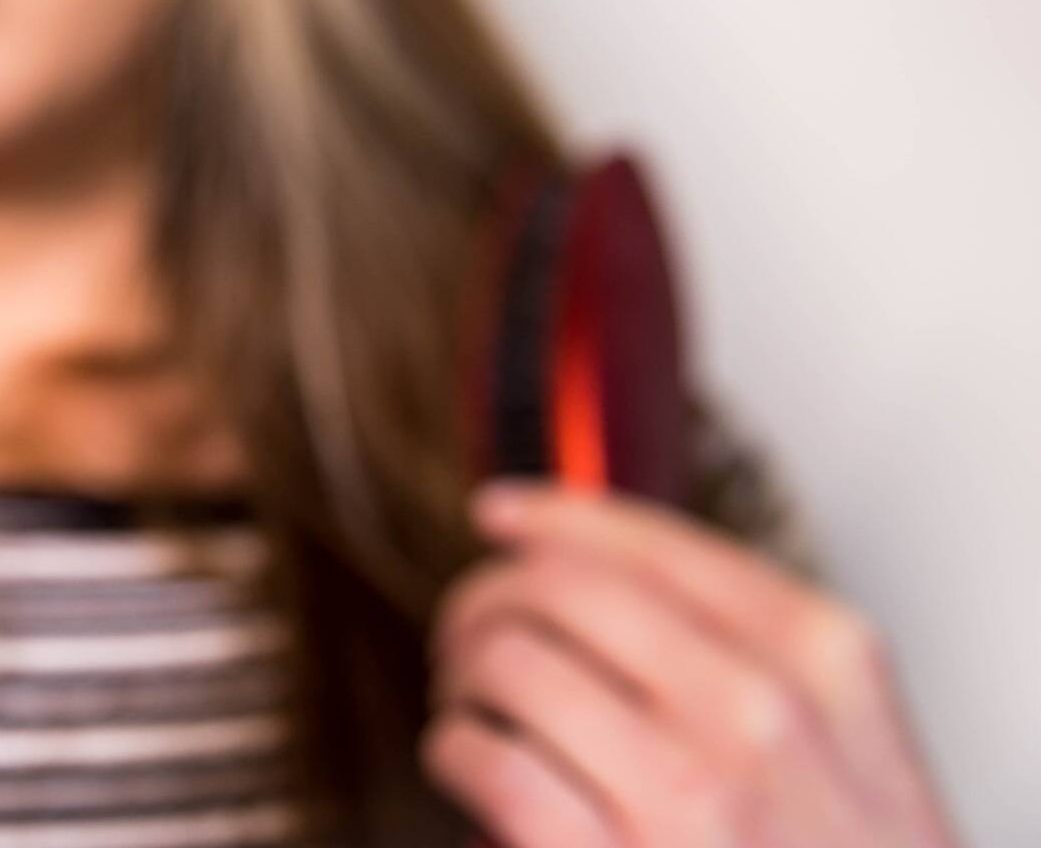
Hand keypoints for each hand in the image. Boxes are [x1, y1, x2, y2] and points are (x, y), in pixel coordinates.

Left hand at [424, 480, 961, 847]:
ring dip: (462, 675)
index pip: (654, 544)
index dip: (556, 516)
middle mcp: (760, 709)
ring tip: (468, 702)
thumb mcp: (850, 741)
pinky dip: (453, 749)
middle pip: (562, 589)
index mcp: (822, 658)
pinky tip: (465, 759)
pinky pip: (488, 760)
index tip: (503, 512)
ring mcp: (691, 791)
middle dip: (491, 597)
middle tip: (468, 631)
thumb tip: (596, 570)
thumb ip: (751, 650)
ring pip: (510, 661)